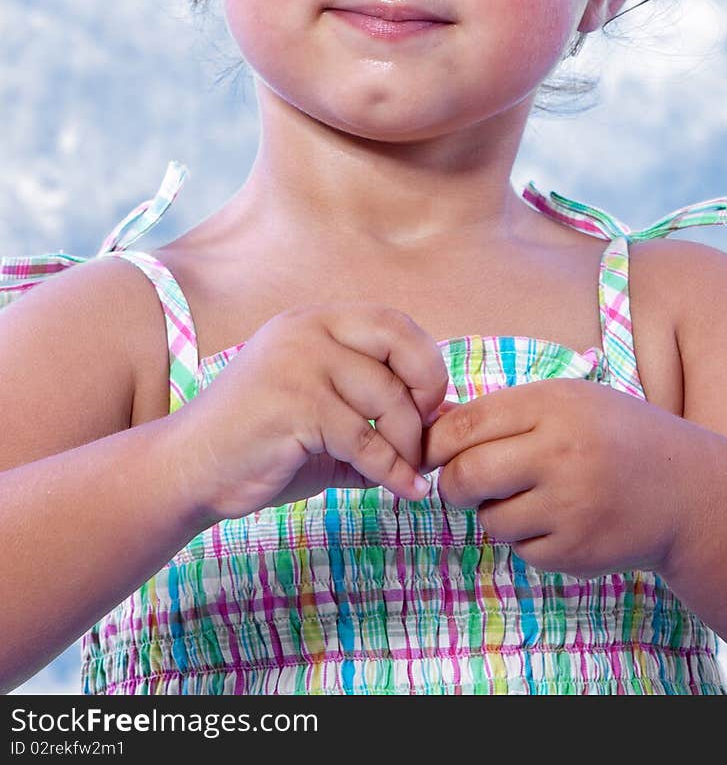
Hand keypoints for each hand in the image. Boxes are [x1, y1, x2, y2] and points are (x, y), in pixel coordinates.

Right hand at [172, 304, 449, 521]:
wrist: (190, 470)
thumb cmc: (262, 446)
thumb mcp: (329, 420)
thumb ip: (382, 416)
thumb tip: (451, 420)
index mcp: (315, 322)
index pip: (393, 321)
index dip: (424, 362)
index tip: (429, 406)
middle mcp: (307, 330)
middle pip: (397, 341)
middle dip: (426, 388)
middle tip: (426, 433)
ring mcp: (298, 364)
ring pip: (386, 398)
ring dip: (407, 444)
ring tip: (407, 472)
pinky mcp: (293, 406)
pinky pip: (365, 440)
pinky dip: (393, 471)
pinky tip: (404, 490)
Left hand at [420, 379, 690, 579]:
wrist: (685, 491)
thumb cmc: (615, 436)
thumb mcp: (567, 402)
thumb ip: (503, 413)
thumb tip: (431, 427)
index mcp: (553, 405)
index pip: (464, 425)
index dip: (435, 442)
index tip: (431, 452)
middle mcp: (560, 453)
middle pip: (465, 476)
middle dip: (453, 484)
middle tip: (465, 483)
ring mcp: (569, 506)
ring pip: (490, 519)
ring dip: (496, 512)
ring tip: (533, 496)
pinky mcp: (575, 551)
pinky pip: (521, 549)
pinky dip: (528, 539)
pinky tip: (561, 520)